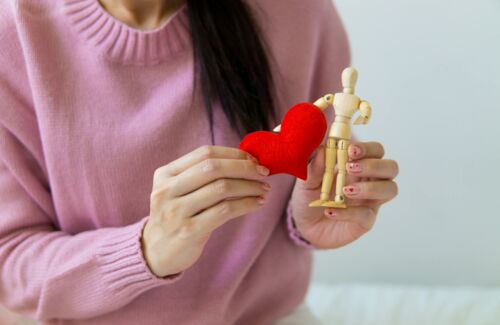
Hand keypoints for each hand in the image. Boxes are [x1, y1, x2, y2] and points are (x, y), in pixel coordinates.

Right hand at [141, 146, 270, 276]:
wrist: (154, 253)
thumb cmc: (176, 217)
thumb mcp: (178, 191)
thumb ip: (202, 174)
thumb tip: (245, 160)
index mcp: (165, 174)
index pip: (205, 153)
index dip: (233, 153)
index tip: (254, 159)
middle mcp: (167, 190)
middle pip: (213, 167)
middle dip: (244, 167)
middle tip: (264, 173)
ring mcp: (176, 211)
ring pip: (221, 188)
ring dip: (249, 186)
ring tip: (264, 189)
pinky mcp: (188, 231)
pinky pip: (225, 211)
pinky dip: (246, 204)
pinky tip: (257, 204)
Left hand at [289, 141, 398, 248]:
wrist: (303, 224)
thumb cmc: (310, 196)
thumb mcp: (307, 180)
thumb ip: (314, 167)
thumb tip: (321, 150)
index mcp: (358, 165)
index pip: (376, 151)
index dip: (368, 148)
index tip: (350, 149)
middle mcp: (369, 181)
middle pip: (391, 168)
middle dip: (374, 165)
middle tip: (350, 168)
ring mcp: (370, 202)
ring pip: (390, 189)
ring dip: (370, 188)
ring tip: (346, 191)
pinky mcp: (365, 222)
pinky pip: (366, 215)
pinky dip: (348, 212)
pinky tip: (330, 210)